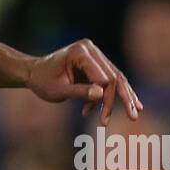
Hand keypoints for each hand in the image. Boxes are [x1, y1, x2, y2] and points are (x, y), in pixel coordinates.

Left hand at [27, 39, 141, 124]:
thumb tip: (102, 94)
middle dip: (124, 97)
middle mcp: (90, 49)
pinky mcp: (94, 62)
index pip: (104, 77)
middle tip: (135, 116)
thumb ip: (79, 92)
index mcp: (80, 53)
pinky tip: (106, 112)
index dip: (107, 99)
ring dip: (123, 96)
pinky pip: (107, 78)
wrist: (34, 73)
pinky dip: (109, 95)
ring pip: (115, 76)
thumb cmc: (42, 82)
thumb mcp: (57, 91)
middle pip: (114, 75)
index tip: (103, 119)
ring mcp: (94, 54)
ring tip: (135, 111)